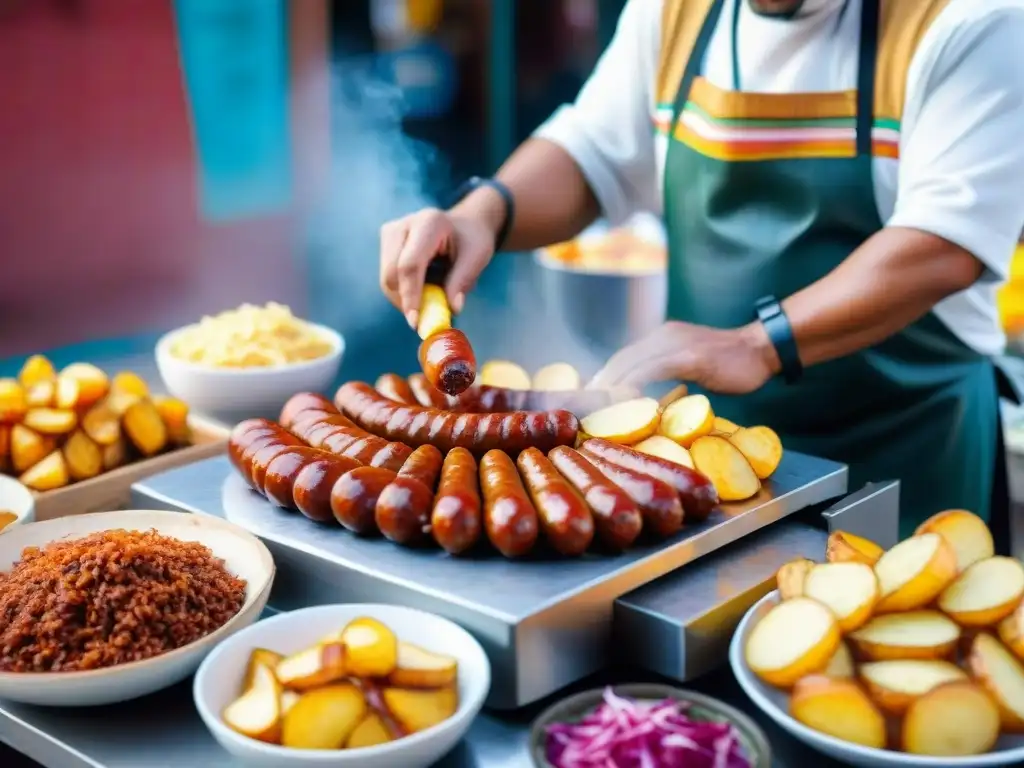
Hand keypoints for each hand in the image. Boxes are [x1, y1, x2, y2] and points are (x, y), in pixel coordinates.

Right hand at [379, 199, 500, 328]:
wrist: (463, 225)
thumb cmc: (471, 241)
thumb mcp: (476, 258)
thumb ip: (462, 282)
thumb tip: (452, 309)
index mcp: (429, 223)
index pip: (410, 265)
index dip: (410, 295)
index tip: (415, 322)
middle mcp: (403, 225)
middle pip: (391, 274)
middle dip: (406, 301)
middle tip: (427, 319)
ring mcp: (390, 233)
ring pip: (387, 279)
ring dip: (406, 298)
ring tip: (432, 295)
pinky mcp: (386, 243)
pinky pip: (388, 278)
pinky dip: (404, 292)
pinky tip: (424, 288)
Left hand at [588, 321, 780, 393]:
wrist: (761, 349)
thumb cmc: (730, 363)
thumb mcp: (690, 363)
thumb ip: (667, 372)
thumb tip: (646, 395)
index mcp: (661, 337)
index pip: (624, 357)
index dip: (606, 376)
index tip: (591, 397)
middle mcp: (663, 336)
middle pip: (621, 359)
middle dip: (601, 382)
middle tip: (586, 405)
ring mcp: (675, 344)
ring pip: (633, 362)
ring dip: (612, 385)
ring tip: (599, 406)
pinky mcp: (689, 356)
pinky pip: (654, 369)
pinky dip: (636, 383)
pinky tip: (626, 398)